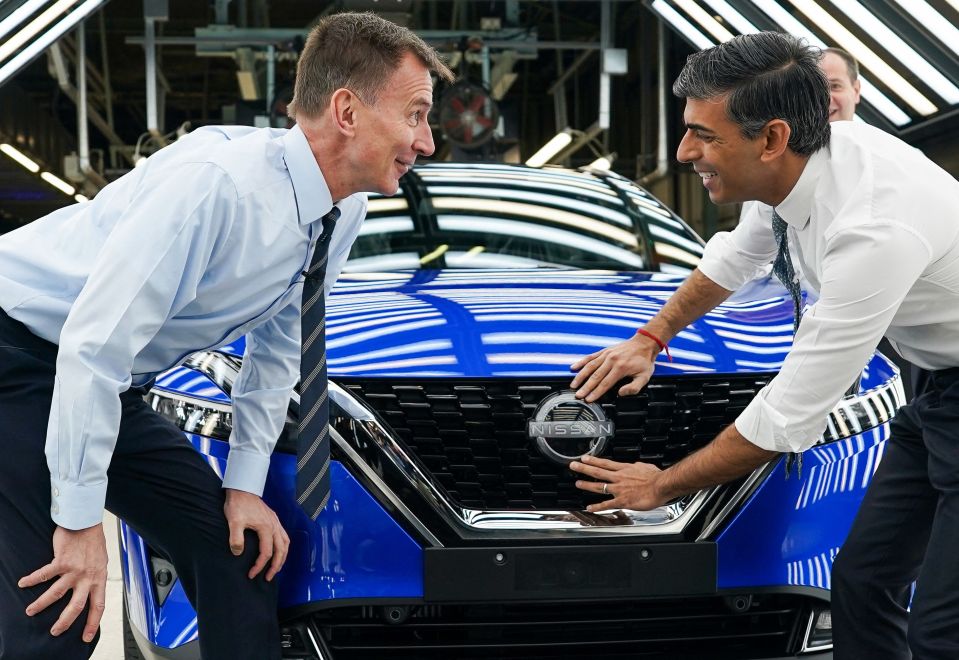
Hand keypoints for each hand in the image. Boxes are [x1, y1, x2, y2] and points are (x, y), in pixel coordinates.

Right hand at [18, 524, 107, 642]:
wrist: (87, 522)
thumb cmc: (93, 541)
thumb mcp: (100, 561)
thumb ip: (94, 576)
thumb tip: (88, 589)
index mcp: (99, 578)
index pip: (98, 605)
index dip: (93, 623)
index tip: (86, 636)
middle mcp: (88, 577)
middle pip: (76, 607)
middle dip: (64, 622)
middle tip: (54, 631)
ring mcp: (74, 570)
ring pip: (56, 594)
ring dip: (42, 604)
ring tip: (30, 611)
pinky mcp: (62, 561)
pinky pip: (44, 575)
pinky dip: (31, 580)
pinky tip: (22, 583)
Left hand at [224, 489, 289, 580]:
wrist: (241, 489)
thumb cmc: (238, 504)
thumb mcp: (234, 522)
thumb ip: (236, 538)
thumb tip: (238, 553)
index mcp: (266, 528)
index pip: (266, 553)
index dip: (259, 566)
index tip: (251, 574)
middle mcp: (274, 526)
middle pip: (281, 550)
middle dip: (276, 566)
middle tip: (269, 578)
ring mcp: (275, 522)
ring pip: (286, 543)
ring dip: (282, 557)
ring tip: (277, 567)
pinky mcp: (273, 519)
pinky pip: (284, 536)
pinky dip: (283, 546)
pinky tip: (279, 550)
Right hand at [570, 333, 658, 401]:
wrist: (644, 343)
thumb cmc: (644, 361)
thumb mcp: (645, 376)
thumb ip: (634, 387)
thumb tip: (621, 393)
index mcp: (620, 368)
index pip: (605, 383)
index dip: (596, 393)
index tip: (588, 399)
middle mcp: (611, 360)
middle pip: (595, 376)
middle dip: (586, 387)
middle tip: (578, 395)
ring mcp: (606, 355)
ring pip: (590, 366)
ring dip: (580, 376)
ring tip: (573, 385)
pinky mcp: (604, 351)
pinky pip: (590, 357)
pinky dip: (581, 362)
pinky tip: (573, 368)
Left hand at [570, 455, 667, 512]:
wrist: (661, 485)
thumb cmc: (656, 477)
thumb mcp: (644, 466)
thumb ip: (636, 467)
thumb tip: (635, 465)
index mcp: (624, 469)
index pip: (605, 463)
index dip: (593, 460)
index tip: (584, 458)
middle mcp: (619, 478)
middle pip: (597, 471)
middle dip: (584, 468)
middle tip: (573, 465)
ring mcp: (619, 489)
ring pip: (599, 486)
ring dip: (587, 485)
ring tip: (577, 483)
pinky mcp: (622, 501)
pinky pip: (607, 504)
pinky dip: (597, 506)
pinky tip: (589, 507)